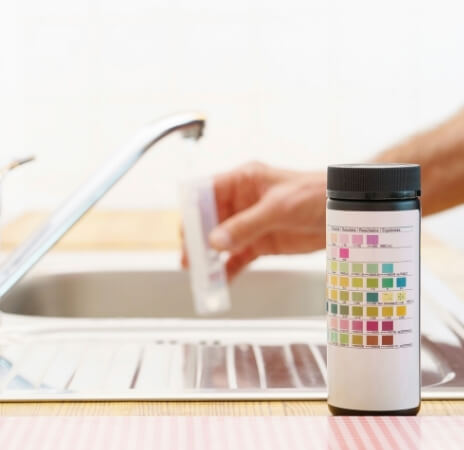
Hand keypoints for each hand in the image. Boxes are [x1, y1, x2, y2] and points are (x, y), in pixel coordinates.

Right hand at [181, 162, 326, 278]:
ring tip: (200, 274)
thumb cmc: (317, 194)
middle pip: (208, 221)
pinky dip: (227, 270)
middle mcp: (241, 202)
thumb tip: (217, 240)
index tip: (187, 231)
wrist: (345, 212)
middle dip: (197, 239)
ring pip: (220, 242)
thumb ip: (246, 225)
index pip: (206, 193)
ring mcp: (249, 224)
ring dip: (209, 258)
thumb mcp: (278, 207)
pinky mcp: (260, 243)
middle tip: (191, 258)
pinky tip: (220, 281)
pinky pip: (237, 258)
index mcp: (242, 181)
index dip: (193, 211)